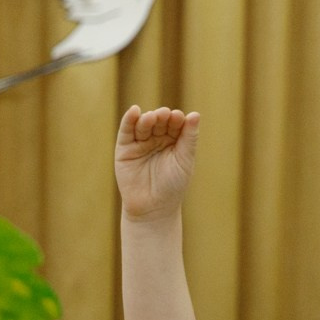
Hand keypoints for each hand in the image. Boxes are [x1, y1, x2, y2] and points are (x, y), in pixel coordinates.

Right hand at [114, 107, 199, 221]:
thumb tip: (195, 114)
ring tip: (152, 117)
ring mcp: (140, 142)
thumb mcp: (184, 160)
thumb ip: (189, 138)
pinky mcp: (124, 149)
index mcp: (174, 139)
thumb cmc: (173, 185)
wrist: (153, 208)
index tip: (179, 118)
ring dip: (148, 118)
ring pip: (143, 124)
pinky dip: (129, 119)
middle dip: (162, 117)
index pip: (175, 123)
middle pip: (159, 121)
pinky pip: (126, 131)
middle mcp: (157, 138)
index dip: (177, 119)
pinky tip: (134, 111)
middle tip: (165, 116)